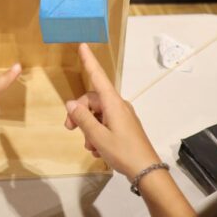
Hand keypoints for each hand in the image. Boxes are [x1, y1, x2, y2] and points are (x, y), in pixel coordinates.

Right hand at [65, 44, 159, 178]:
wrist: (146, 171)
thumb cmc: (123, 151)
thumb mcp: (98, 137)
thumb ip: (83, 119)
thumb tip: (71, 104)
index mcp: (113, 103)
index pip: (98, 76)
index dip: (89, 61)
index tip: (83, 45)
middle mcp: (118, 105)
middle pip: (92, 101)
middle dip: (80, 114)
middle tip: (70, 130)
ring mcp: (122, 116)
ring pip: (97, 114)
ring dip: (89, 129)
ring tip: (90, 147)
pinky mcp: (124, 127)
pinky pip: (105, 124)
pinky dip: (98, 134)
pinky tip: (98, 150)